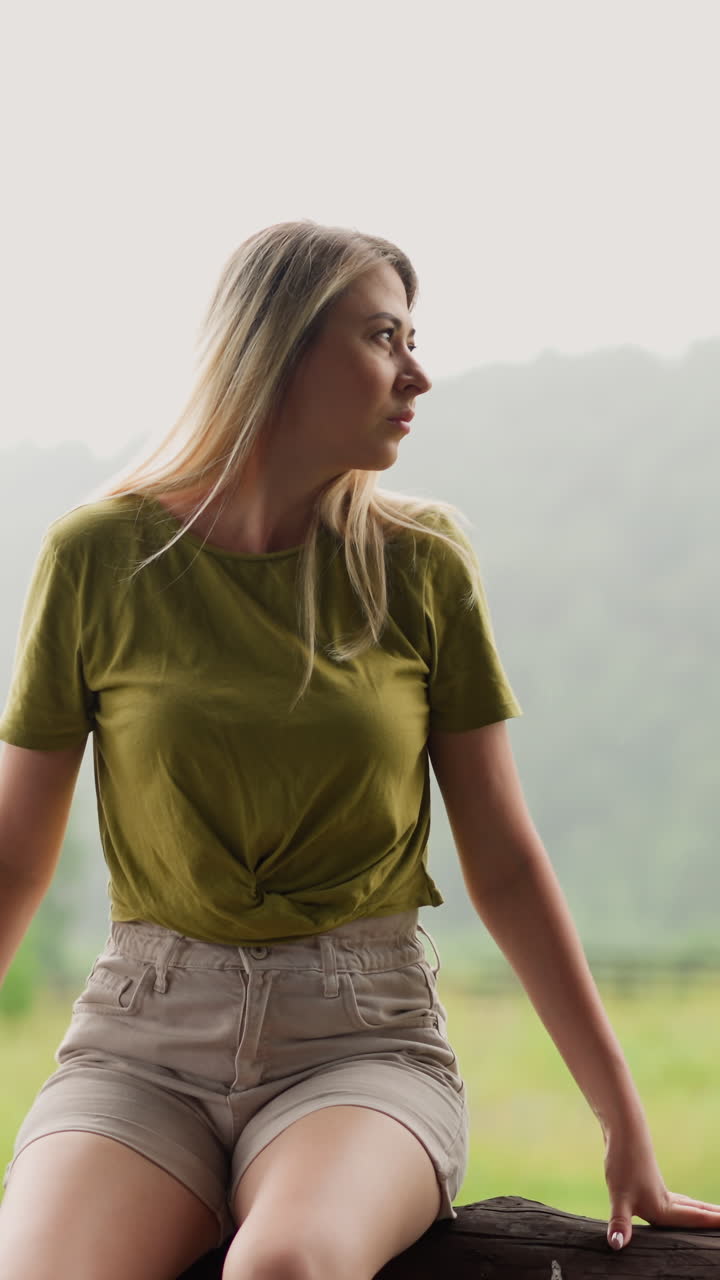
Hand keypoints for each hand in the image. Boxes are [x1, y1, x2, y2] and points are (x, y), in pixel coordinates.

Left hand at [604, 1129, 719, 1249]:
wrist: (623, 1129)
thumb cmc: (622, 1163)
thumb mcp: (619, 1197)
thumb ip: (620, 1223)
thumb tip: (615, 1245)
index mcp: (662, 1208)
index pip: (693, 1220)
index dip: (712, 1223)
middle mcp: (664, 1199)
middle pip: (695, 1211)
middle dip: (712, 1218)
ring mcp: (658, 1187)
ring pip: (685, 1204)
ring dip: (701, 1210)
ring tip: (715, 1215)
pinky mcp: (648, 1179)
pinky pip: (674, 1198)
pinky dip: (685, 1203)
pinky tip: (677, 1203)